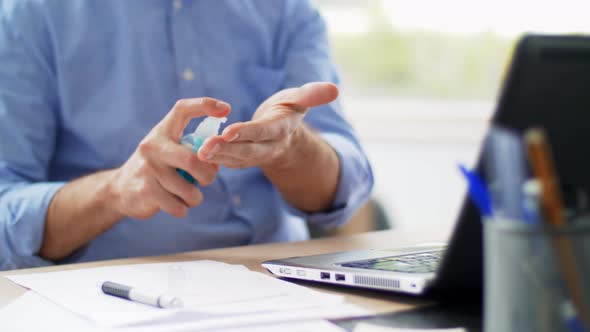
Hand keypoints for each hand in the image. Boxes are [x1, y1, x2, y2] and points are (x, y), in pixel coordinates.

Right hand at [108, 98, 230, 218]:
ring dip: (195, 198)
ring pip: (188, 190)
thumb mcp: (167, 149)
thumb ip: (190, 148)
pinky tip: (176, 204)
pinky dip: (183, 208)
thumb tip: (220, 153)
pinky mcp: (145, 191)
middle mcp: (153, 146)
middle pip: (193, 160)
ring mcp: (148, 168)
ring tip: (190, 196)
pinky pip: (178, 206)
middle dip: (208, 175)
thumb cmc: (155, 168)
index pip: (183, 109)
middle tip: (206, 180)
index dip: (205, 105)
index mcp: (162, 131)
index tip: (227, 109)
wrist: (119, 189)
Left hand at [198, 82, 337, 169]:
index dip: (247, 132)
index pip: (263, 132)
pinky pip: (229, 161)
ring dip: (216, 157)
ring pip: (235, 159)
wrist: (283, 132)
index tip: (229, 131)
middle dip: (226, 150)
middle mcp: (268, 146)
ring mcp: (255, 155)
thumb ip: (313, 94)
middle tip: (204, 149)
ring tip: (197, 153)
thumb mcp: (301, 99)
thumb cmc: (289, 109)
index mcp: (281, 130)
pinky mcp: (244, 159)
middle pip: (247, 150)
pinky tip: (198, 155)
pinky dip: (214, 159)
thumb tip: (335, 89)